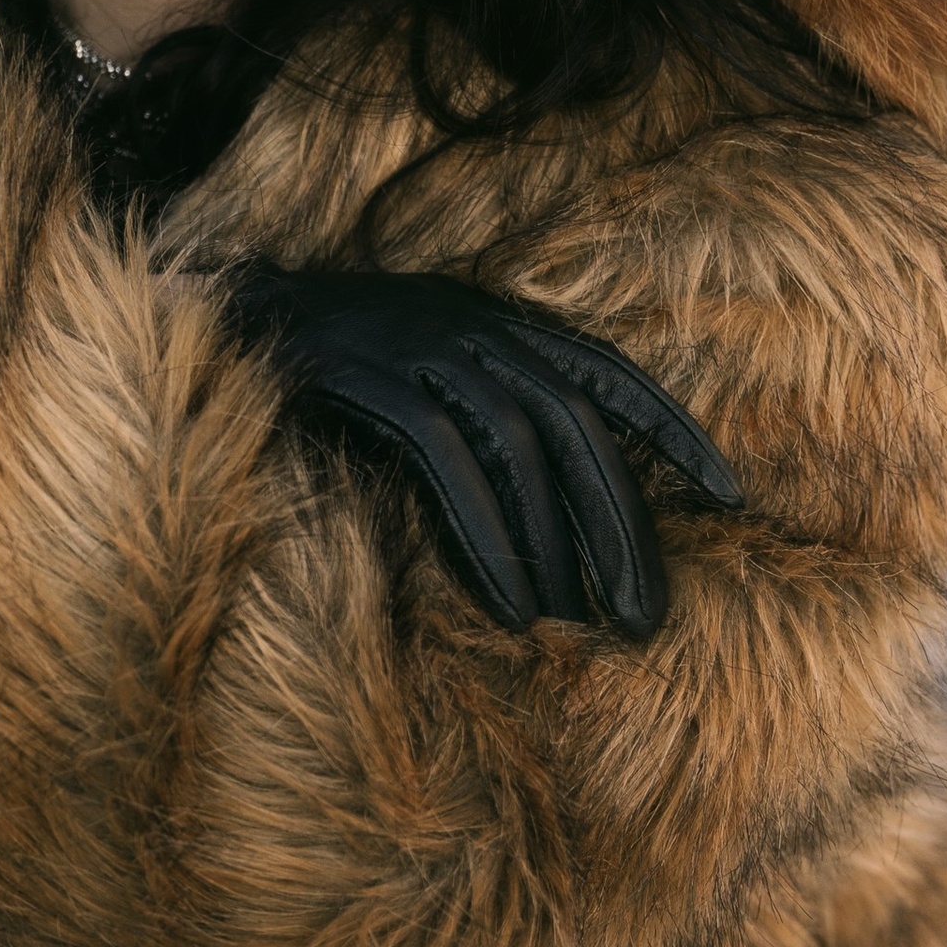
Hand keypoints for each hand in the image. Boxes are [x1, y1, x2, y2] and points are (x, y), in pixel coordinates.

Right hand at [228, 266, 742, 637]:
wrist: (213, 322)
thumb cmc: (321, 372)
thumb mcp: (422, 378)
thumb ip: (485, 417)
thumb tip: (553, 515)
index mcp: (492, 319)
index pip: (607, 373)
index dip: (673, 431)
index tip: (732, 494)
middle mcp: (467, 322)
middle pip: (574, 424)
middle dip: (619, 524)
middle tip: (644, 616)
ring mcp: (415, 344)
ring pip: (519, 443)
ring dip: (553, 544)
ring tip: (574, 627)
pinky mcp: (364, 378)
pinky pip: (445, 461)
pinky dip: (482, 535)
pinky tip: (504, 606)